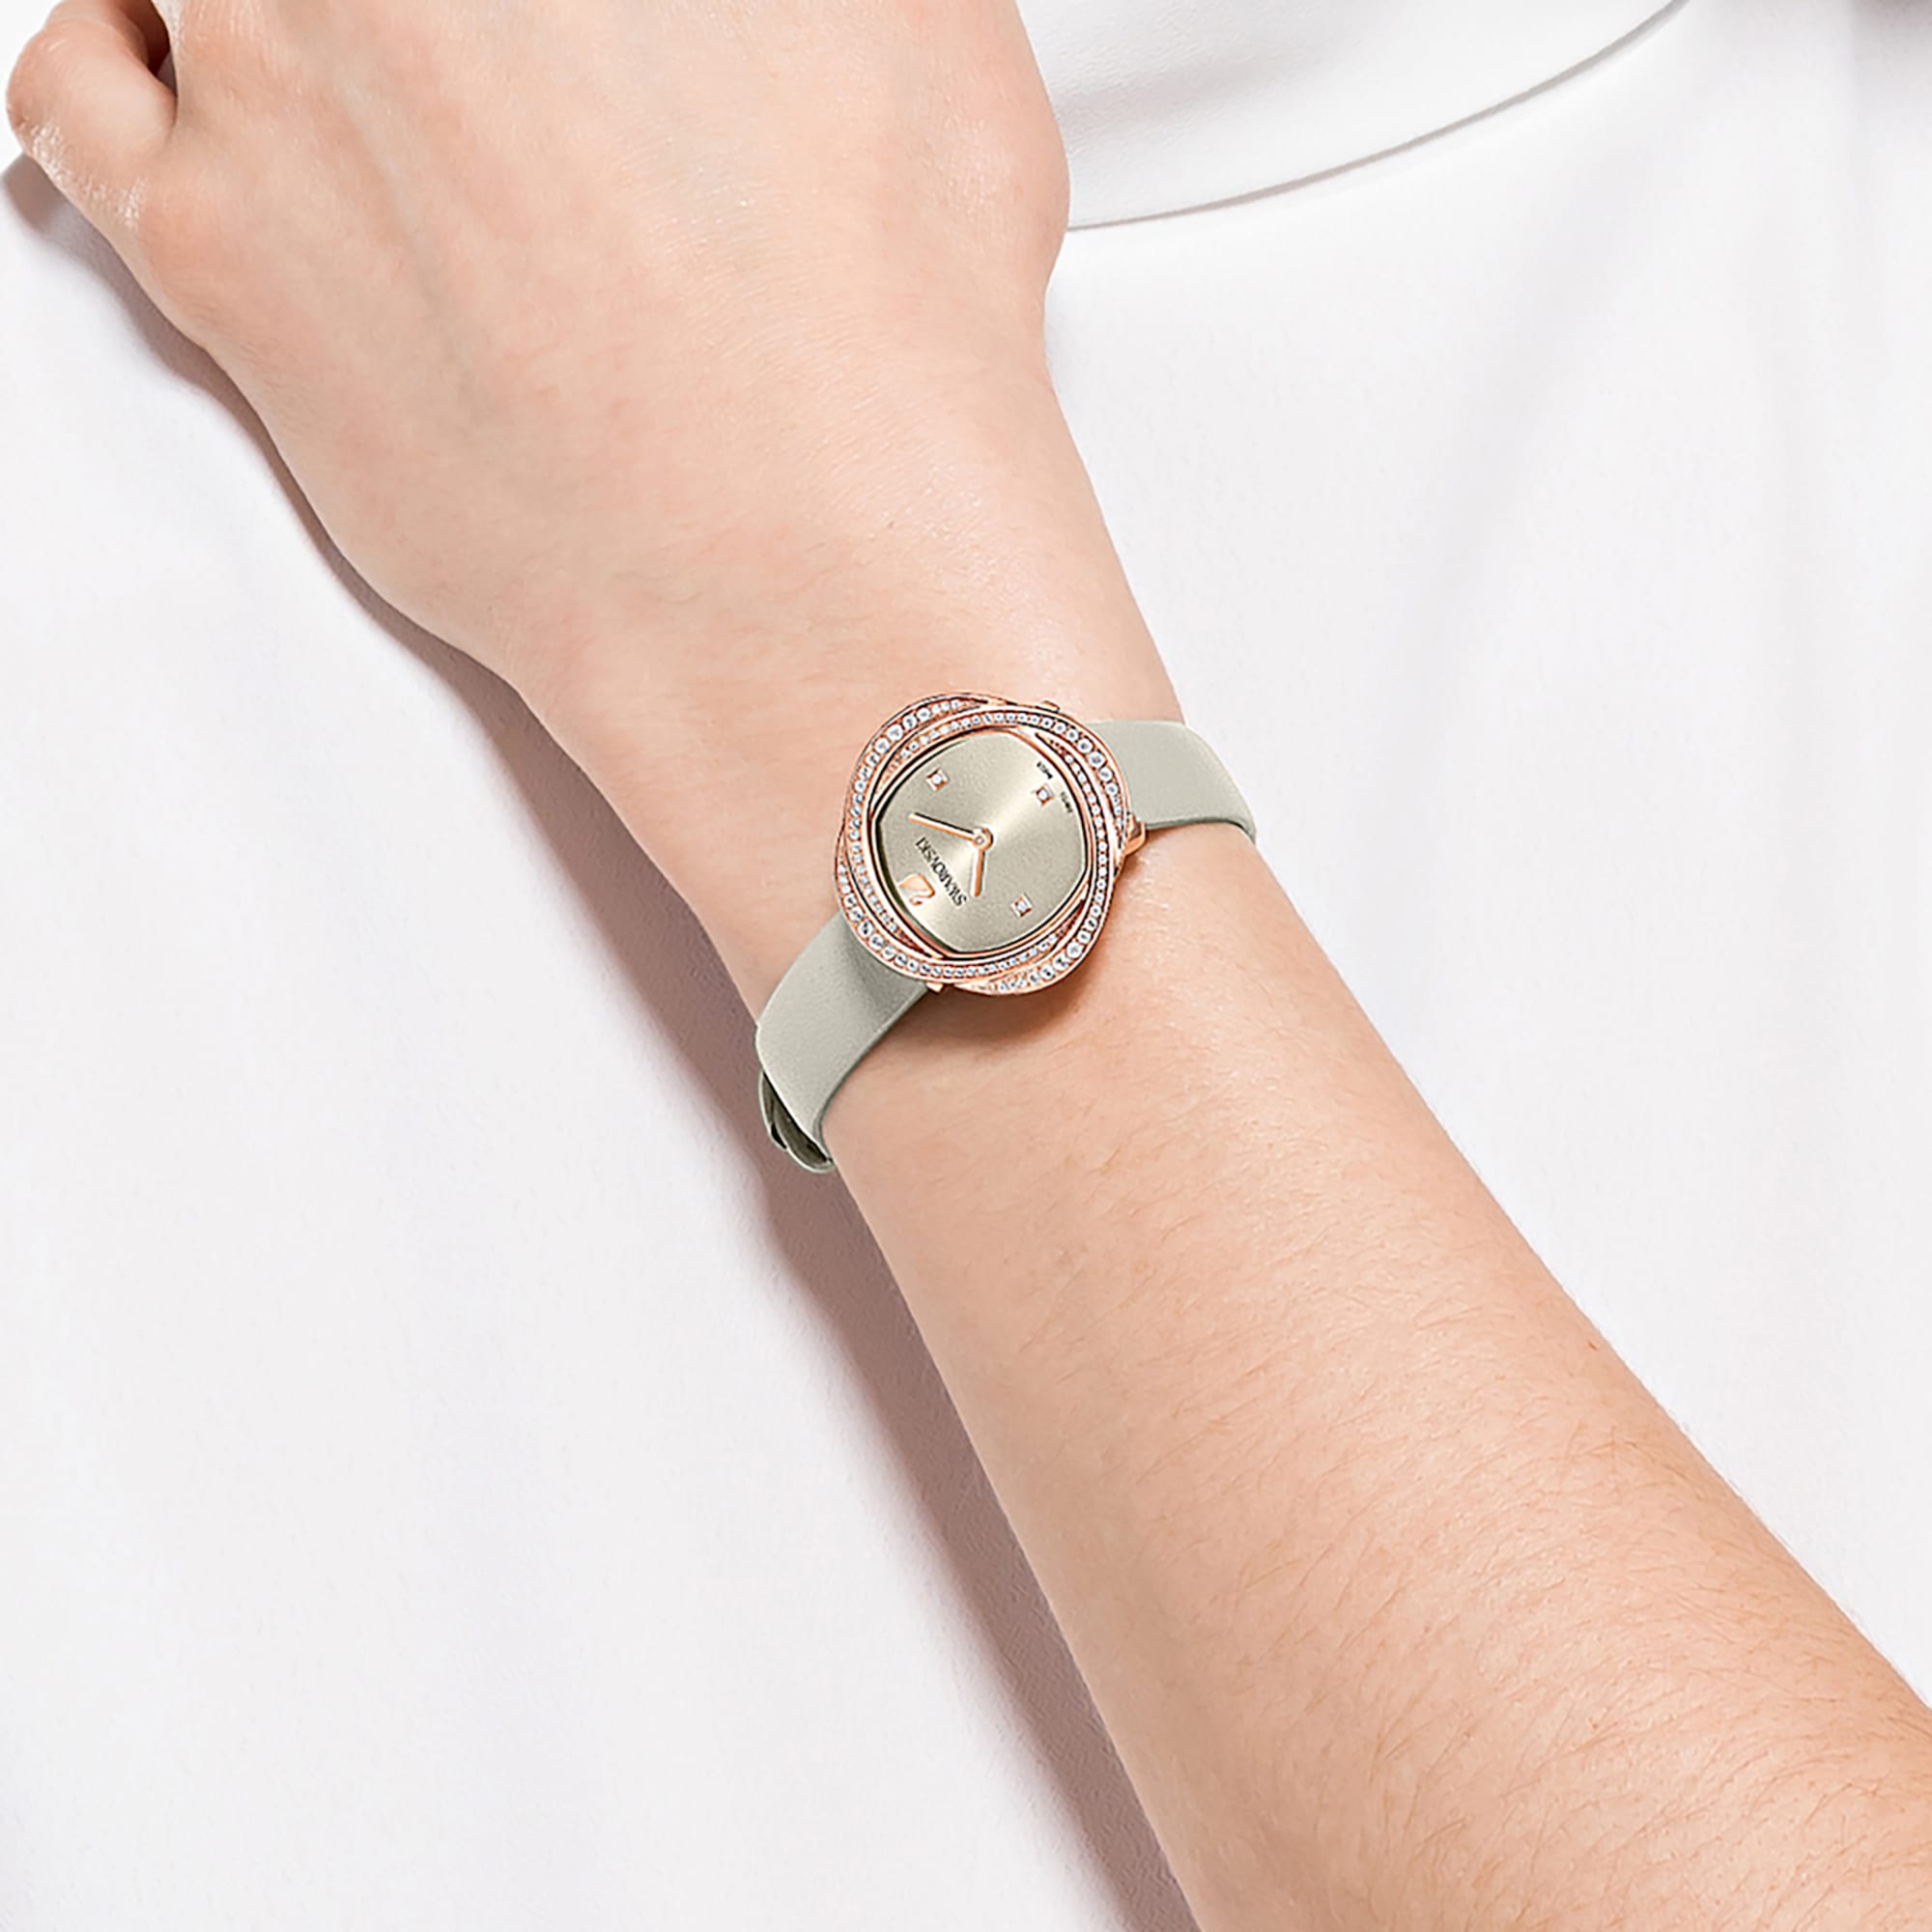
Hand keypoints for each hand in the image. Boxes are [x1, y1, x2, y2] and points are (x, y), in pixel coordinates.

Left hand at [7, 0, 1177, 999]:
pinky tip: (185, 89)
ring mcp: (277, 73)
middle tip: (456, 65)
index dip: (526, 0)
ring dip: (258, 10)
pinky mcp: (216, 247)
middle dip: (407, 21)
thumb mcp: (929, 35)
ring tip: (337, 69)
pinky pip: (77, 97)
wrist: (801, 567)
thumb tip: (758, 6)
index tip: (550, 32)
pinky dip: (114, 66)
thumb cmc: (879, 344)